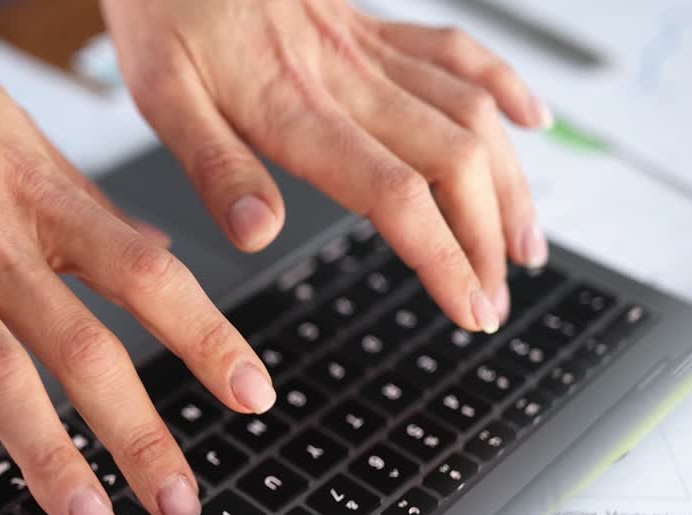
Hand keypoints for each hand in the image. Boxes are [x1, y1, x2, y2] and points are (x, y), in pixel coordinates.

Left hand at [102, 0, 551, 329]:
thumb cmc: (161, 10)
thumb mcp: (162, 97)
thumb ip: (216, 166)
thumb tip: (259, 233)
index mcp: (294, 104)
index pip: (393, 193)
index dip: (442, 257)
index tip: (469, 309)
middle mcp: (346, 73)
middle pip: (452, 158)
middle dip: (486, 238)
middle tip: (496, 301)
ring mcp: (365, 45)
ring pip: (470, 110)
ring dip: (510, 182)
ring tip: (523, 246)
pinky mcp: (367, 24)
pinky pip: (456, 49)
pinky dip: (503, 86)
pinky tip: (530, 122)